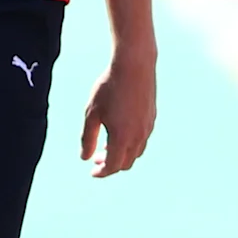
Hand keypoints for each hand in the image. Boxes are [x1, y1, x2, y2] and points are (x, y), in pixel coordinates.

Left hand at [79, 47, 156, 176]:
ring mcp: (148, 127)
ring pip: (136, 152)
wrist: (134, 65)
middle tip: (96, 159)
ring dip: (121, 155)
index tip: (92, 171)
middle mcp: (138, 136)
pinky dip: (130, 144)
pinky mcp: (152, 117)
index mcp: (122, 138)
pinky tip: (119, 132)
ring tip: (106, 146)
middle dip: (111, 165)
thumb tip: (84, 158)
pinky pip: (142, 139)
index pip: (112, 166)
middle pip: (126, 163)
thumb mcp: (91, 113)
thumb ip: (87, 138)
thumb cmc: (109, 87)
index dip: (101, 172)